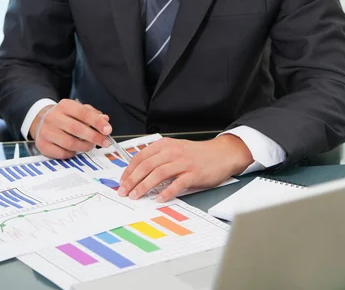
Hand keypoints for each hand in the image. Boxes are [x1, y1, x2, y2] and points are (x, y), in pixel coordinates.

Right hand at [30, 99, 111, 158]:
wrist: (41, 121)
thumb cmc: (64, 117)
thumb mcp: (77, 110)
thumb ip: (92, 114)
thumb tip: (105, 119)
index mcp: (64, 105)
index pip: (83, 113)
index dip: (97, 122)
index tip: (108, 130)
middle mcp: (53, 117)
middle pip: (77, 129)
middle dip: (94, 137)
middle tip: (105, 142)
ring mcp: (46, 131)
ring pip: (70, 143)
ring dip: (84, 146)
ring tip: (90, 146)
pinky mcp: (42, 145)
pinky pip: (62, 153)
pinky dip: (72, 153)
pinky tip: (75, 149)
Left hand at [118, 134, 253, 201]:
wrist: (221, 153)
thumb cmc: (197, 154)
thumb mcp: (175, 149)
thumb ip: (159, 157)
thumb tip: (139, 171)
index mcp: (166, 145)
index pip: (141, 156)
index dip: (129, 169)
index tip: (122, 181)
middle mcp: (173, 152)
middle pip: (147, 165)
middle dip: (132, 180)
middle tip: (124, 191)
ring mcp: (184, 162)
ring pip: (158, 173)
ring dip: (144, 186)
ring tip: (136, 195)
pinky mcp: (194, 174)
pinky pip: (177, 183)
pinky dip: (167, 192)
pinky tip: (159, 198)